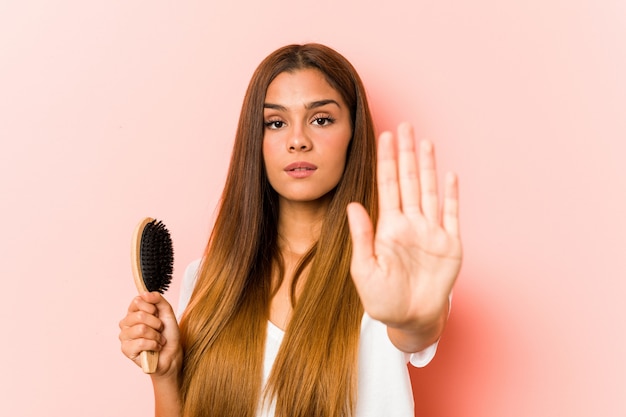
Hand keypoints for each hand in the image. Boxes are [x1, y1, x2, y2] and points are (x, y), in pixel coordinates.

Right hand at [119, 292, 182, 377]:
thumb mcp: (167, 312)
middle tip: (159, 329)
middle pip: (140, 316)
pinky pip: (141, 342)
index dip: (152, 308)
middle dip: (156, 323)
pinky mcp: (126, 350)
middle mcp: (126, 323)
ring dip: (156, 335)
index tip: (157, 315)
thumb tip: (144, 293)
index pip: (137, 301)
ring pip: (141, 329)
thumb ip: (158, 299)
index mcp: (134, 312)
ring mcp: (124, 336)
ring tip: (158, 339)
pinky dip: (154, 345)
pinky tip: (155, 348)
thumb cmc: (168, 333)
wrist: (172, 354)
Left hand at [347, 123, 461, 331]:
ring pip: (429, 191)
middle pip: (409, 181)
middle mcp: (410, 224)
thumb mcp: (365, 270)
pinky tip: (449, 175)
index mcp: (388, 228)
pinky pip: (451, 214)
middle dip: (406, 153)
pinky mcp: (450, 245)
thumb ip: (361, 237)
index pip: (387, 186)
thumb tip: (352, 205)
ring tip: (425, 141)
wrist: (410, 320)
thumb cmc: (383, 300)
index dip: (386, 161)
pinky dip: (451, 195)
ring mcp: (431, 232)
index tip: (384, 137)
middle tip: (404, 126)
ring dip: (428, 166)